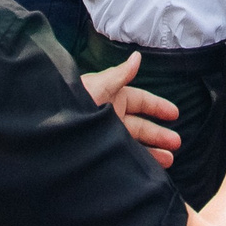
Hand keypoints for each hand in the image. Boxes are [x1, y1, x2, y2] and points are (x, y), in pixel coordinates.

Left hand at [79, 50, 183, 167]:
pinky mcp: (99, 151)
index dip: (158, 107)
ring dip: (152, 150)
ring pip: (134, 143)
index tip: (175, 114)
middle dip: (159, 133)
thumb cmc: (72, 103)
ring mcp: (105, 135)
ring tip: (170, 159)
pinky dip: (137, 162)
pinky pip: (122, 157)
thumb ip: (120, 74)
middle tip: (176, 143)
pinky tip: (149, 169)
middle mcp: (110, 116)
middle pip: (141, 125)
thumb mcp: (98, 86)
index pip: (141, 100)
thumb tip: (137, 56)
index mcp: (112, 97)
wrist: (48, 132)